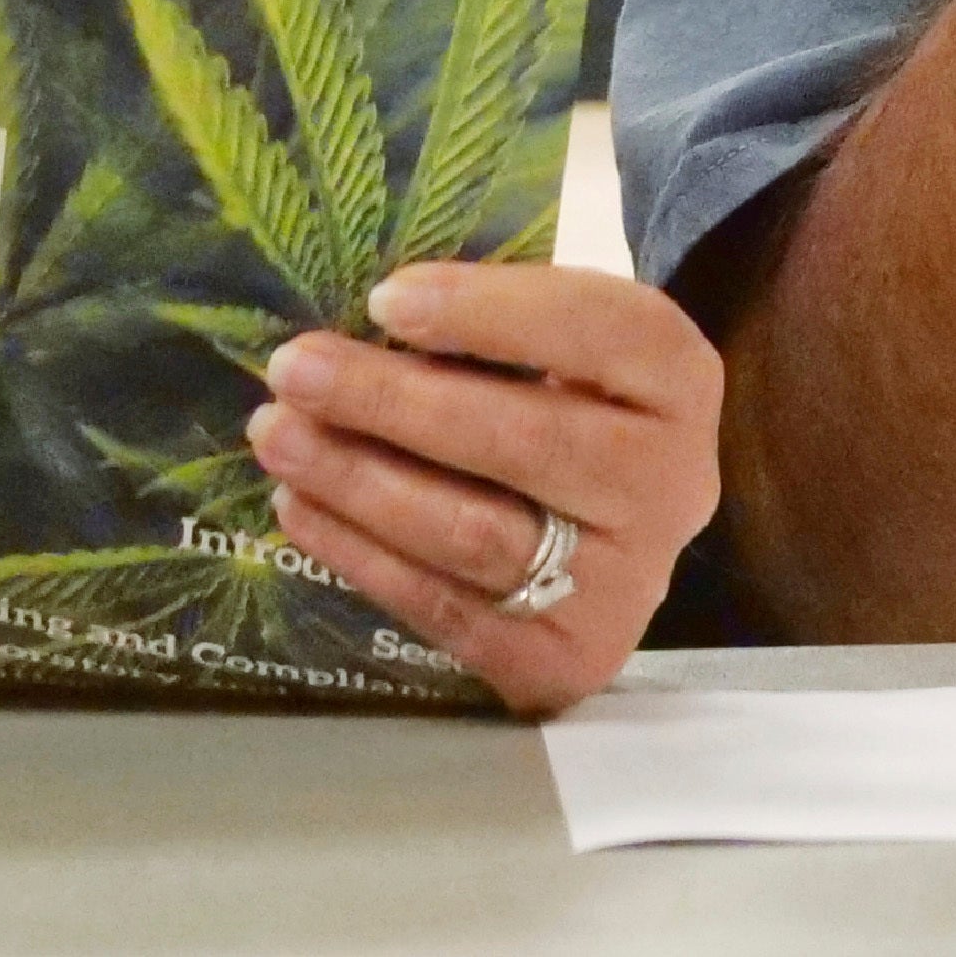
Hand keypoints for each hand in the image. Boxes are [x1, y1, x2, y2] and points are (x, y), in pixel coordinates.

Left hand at [247, 261, 720, 714]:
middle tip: (293, 370)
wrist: (620, 532)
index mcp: (678, 380)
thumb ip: (491, 330)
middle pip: (525, 440)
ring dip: (360, 483)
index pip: (594, 329)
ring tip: (277, 437)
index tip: (384, 298)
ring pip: (477, 534)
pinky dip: (363, 556)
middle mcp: (672, 485)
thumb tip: (362, 325)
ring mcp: (626, 585)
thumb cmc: (569, 406)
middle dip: (392, 401)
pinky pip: (448, 609)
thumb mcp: (563, 347)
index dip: (488, 312)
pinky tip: (302, 509)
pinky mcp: (568, 658)